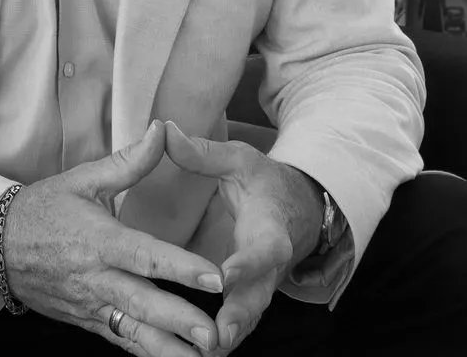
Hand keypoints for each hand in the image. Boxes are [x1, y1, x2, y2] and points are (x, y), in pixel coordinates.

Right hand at [0, 120, 224, 354]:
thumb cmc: (43, 208)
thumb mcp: (82, 180)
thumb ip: (129, 161)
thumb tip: (164, 130)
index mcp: (98, 240)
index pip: (145, 256)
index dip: (181, 268)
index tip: (215, 278)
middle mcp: (96, 278)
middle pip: (143, 304)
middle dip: (181, 322)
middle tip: (215, 336)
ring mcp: (90, 305)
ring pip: (134, 332)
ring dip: (169, 349)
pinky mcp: (87, 321)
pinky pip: (121, 341)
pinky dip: (148, 353)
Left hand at [161, 121, 323, 354]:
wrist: (300, 210)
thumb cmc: (265, 183)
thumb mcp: (240, 161)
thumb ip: (203, 153)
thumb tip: (165, 132)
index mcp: (270, 230)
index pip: (261, 250)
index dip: (245, 265)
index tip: (224, 277)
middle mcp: (270, 267)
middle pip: (259, 297)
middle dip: (239, 318)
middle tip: (217, 338)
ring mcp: (263, 287)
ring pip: (249, 318)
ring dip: (229, 337)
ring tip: (202, 355)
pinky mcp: (252, 299)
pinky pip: (239, 324)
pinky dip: (223, 340)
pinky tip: (196, 354)